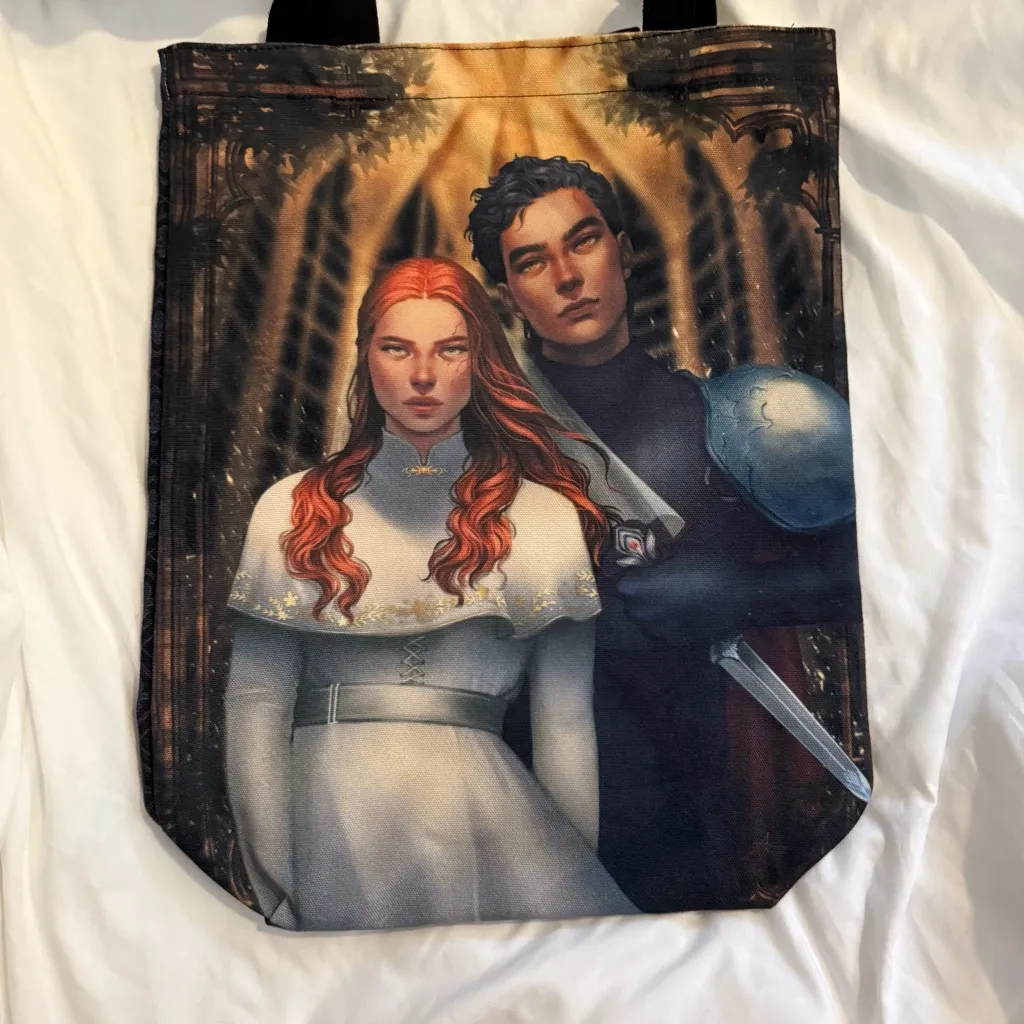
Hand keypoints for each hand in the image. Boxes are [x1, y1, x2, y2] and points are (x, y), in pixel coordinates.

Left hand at [615, 554, 751, 643]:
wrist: (740, 594)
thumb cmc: (707, 566)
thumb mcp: (676, 551)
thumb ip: (653, 557)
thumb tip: (643, 559)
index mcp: (634, 588)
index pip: (614, 581)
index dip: (625, 574)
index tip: (636, 569)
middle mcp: (637, 612)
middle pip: (628, 600)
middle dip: (639, 591)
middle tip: (659, 580)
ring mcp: (653, 630)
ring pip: (643, 616)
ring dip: (651, 607)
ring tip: (673, 597)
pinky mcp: (670, 641)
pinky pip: (658, 628)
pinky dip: (665, 621)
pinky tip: (682, 611)